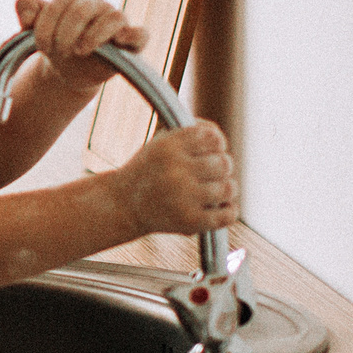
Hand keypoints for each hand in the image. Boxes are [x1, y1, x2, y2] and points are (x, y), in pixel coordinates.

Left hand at [13, 0, 146, 92]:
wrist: (69, 69)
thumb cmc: (55, 42)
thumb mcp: (35, 27)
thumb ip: (27, 10)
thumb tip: (27, 13)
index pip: (60, 5)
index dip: (45, 26)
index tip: (40, 46)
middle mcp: (99, 6)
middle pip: (82, 10)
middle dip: (65, 33)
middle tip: (59, 51)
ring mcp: (117, 23)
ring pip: (112, 18)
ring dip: (92, 37)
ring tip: (79, 51)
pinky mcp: (131, 42)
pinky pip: (140, 34)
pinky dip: (131, 35)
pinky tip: (117, 41)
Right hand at [112, 122, 237, 236]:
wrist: (123, 205)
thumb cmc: (149, 170)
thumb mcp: (161, 142)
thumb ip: (191, 131)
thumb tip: (218, 136)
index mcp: (168, 147)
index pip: (214, 137)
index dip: (217, 144)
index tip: (210, 151)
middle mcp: (175, 171)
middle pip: (224, 163)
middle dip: (221, 167)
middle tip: (212, 173)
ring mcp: (183, 198)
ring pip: (229, 188)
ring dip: (226, 189)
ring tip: (215, 190)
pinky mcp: (189, 221)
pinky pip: (228, 215)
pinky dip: (229, 211)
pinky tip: (221, 207)